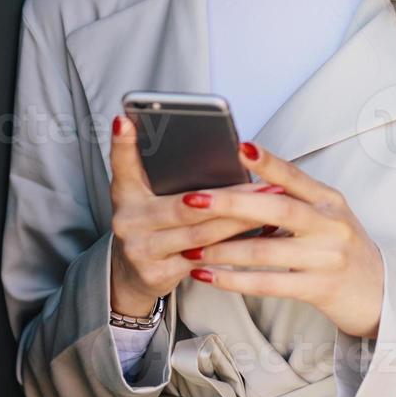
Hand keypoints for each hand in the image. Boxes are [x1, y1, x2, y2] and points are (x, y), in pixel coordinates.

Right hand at [108, 115, 281, 316]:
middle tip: (267, 183)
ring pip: (202, 233)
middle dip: (233, 195)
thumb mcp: (146, 196)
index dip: (122, 143)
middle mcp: (128, 221)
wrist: (130, 276)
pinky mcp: (158, 274)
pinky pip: (207, 259)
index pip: (122, 164)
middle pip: (185, 204)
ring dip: (242, 219)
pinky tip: (261, 235)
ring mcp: (142, 251)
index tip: (126, 120)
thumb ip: (164, 173)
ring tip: (272, 205)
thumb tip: (213, 149)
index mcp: (125, 194)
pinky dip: (236, 246)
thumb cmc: (150, 226)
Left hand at [184, 142, 384, 339]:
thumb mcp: (327, 216)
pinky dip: (233, 280)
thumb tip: (242, 187)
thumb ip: (293, 201)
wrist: (379, 291)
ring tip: (191, 246)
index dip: (268, 162)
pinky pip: (268, 284)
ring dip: (223, 249)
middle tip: (195, 199)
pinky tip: (209, 276)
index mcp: (329, 200)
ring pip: (265, 251)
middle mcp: (330, 224)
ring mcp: (326, 257)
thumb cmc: (342, 248)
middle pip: (277, 209)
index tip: (240, 147)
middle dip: (231, 204)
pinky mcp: (319, 288)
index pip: (294, 176)